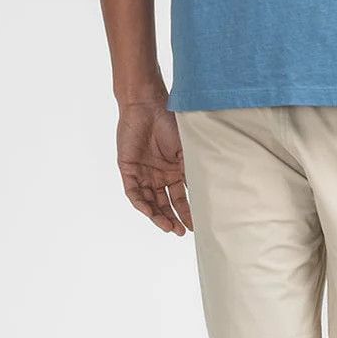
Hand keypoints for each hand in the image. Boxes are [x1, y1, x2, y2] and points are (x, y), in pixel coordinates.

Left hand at [116, 103, 193, 235]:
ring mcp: (144, 174)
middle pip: (165, 203)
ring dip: (159, 216)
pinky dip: (142, 204)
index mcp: (174, 170)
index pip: (181, 196)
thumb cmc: (169, 121)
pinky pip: (134, 193)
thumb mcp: (186, 147)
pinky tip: (150, 212)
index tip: (197, 224)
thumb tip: (207, 190)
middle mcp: (159, 175)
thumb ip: (192, 168)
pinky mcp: (129, 170)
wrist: (147, 106)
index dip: (187, 211)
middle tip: (183, 231)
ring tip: (170, 227)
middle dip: (174, 219)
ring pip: (150, 202)